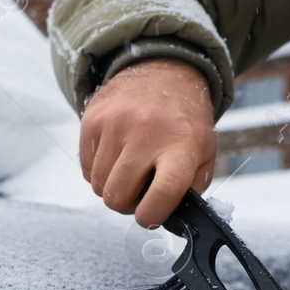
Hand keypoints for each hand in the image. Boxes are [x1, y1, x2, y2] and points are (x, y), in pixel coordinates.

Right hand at [79, 57, 216, 227]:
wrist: (163, 71)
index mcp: (182, 145)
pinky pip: (86, 169)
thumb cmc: (184, 122)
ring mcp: (115, 124)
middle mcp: (146, 132)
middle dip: (126, 205)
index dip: (151, 217)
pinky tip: (115, 155)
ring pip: (98, 187)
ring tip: (129, 170)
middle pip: (117, 197)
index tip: (149, 217)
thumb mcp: (203, 153)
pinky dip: (98, 171)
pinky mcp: (92, 120)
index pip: (162, 195)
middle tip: (138, 193)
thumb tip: (167, 218)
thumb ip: (190, 189)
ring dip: (112, 188)